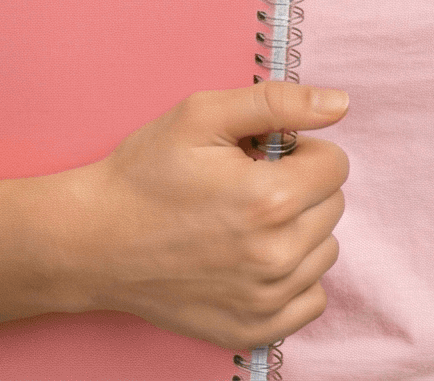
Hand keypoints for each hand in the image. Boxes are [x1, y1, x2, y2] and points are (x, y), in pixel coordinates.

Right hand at [43, 81, 349, 350]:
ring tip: (247, 220)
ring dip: (299, 230)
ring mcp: (264, 300)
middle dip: (301, 186)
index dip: (301, 149)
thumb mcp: (204, 115)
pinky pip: (311, 299)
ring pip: (325, 251)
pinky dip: (293, 277)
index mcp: (269, 199)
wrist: (93, 240)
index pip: (336, 165)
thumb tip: (340, 104)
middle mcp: (274, 256)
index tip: (264, 154)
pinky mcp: (253, 329)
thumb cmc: (145, 173)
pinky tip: (254, 258)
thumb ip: (279, 103)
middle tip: (249, 183)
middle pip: (333, 206)